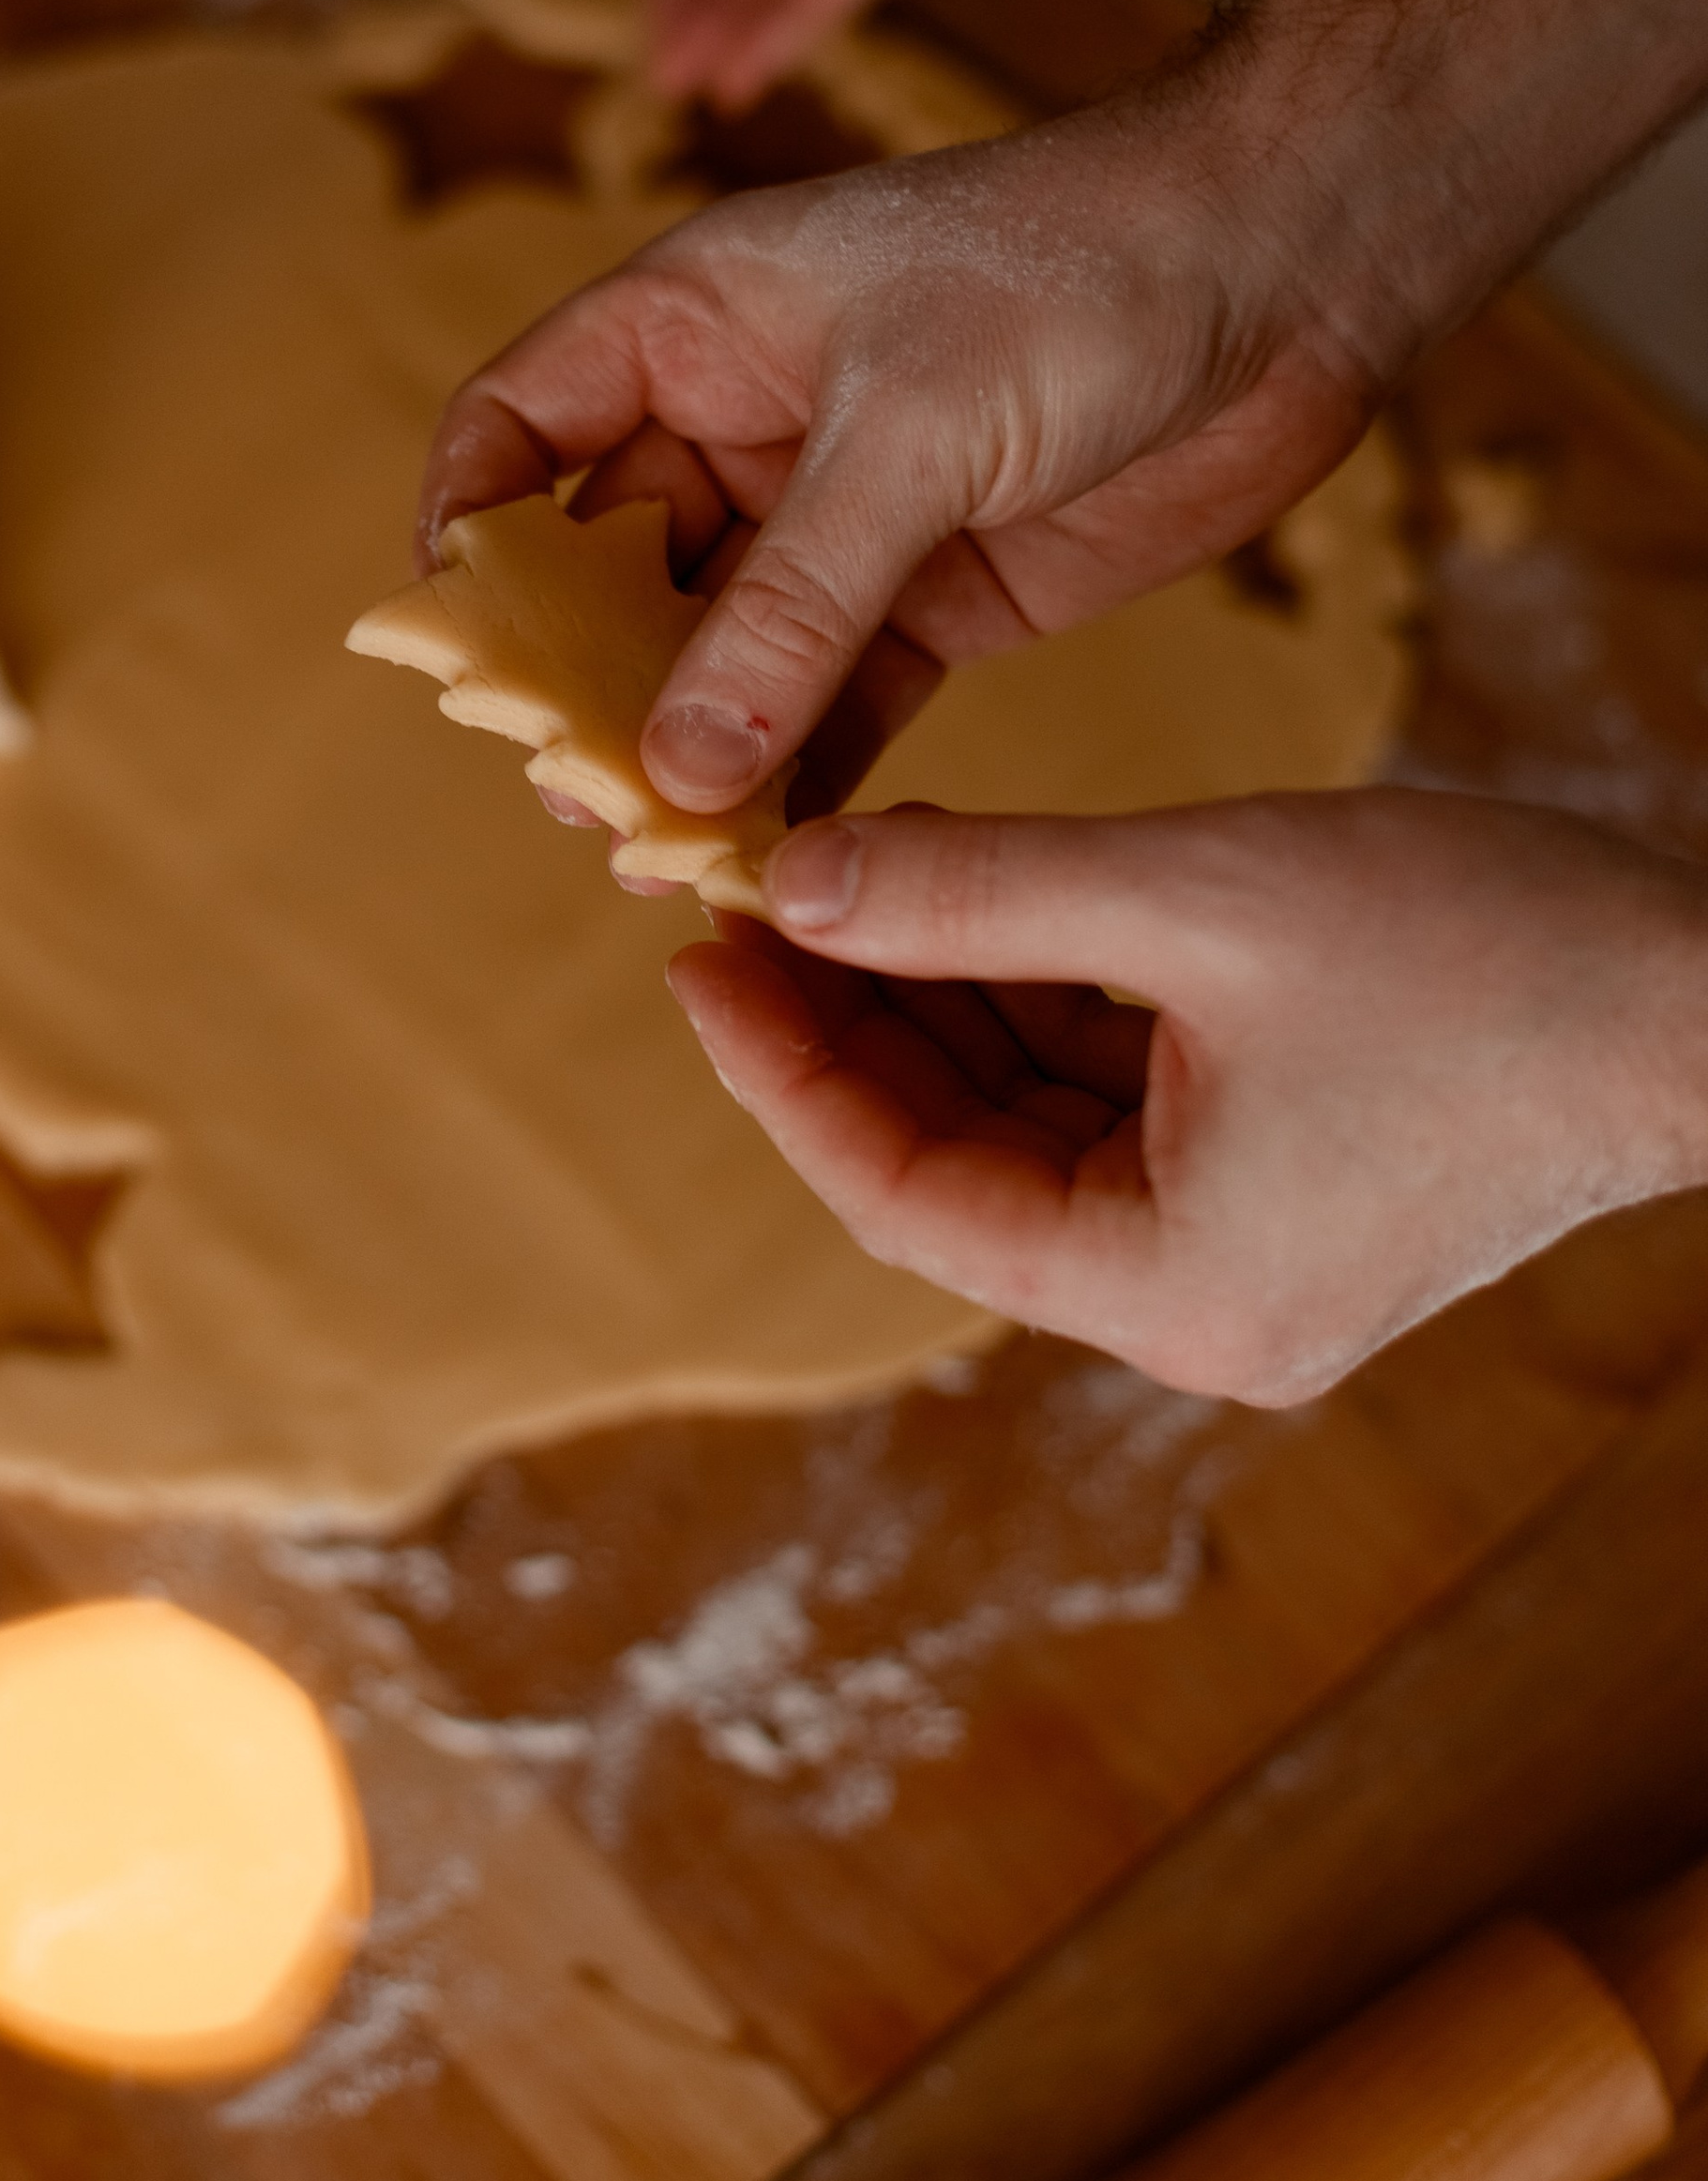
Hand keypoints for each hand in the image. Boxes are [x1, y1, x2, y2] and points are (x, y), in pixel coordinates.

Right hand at [419, 89, 1380, 819]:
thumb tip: (673, 763)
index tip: (466, 656)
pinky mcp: (937, 595)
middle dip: (585, 684)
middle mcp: (744, 419)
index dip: (473, 535)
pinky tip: (774, 853)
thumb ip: (790, 606)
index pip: (518, 427)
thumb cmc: (1079, 271)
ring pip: (721, 655)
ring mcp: (840, 516)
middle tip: (582, 801)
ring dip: (691, 751)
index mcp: (692, 320)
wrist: (1290, 266)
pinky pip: (832, 702)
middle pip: (609, 569)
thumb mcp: (909, 432)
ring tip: (662, 856)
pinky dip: (799, 775)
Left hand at [674, 792, 1707, 1401]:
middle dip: (851, 1022)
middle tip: (746, 894)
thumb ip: (979, 892)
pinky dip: (1040, 1000)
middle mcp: (1195, 1303)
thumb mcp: (1197, 898)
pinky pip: (1114, 1098)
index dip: (780, 1069)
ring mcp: (1244, 1250)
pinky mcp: (1287, 1184)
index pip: (902, 1191)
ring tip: (837, 877)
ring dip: (938, 1000)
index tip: (695, 952)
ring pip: (1028, 1121)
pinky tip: (968, 897)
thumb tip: (795, 881)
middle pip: (955, 1162)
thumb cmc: (1486, 954)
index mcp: (1166, 1291)